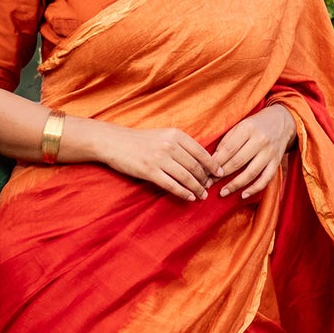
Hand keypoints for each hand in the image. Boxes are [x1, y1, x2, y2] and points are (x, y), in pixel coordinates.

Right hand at [93, 121, 219, 202]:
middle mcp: (170, 145)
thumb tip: (198, 159)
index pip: (201, 152)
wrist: (113, 142)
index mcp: (175, 135)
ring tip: (202, 196)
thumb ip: (179, 144)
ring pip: (186, 177)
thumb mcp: (162, 135)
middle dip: (205, 179)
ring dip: (197, 188)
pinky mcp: (150, 171)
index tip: (219, 173)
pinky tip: (190, 197)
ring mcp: (160, 158)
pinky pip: (172, 185)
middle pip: (195, 166)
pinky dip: (184, 192)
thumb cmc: (139, 140)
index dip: (212, 165)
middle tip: (209, 188)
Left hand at [211, 105, 295, 199]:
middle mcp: (260, 140)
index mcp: (248, 128)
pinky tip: (243, 195)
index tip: (206, 171)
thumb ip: (227, 141)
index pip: (229, 149)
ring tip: (223, 192)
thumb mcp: (240, 126)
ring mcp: (270, 153)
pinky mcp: (277, 162)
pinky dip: (254, 189)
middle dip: (221, 174)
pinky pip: (266, 179)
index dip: (216, 162)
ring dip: (235, 185)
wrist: (282, 121)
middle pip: (238, 161)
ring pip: (251, 173)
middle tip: (209, 183)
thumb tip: (212, 160)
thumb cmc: (255, 125)